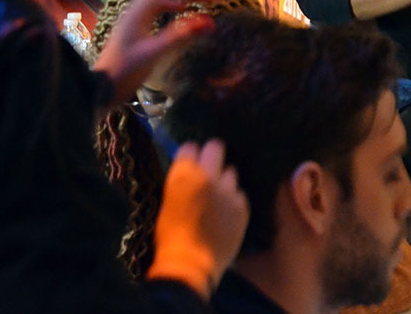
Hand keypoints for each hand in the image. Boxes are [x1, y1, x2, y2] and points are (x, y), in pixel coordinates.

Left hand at [93, 0, 213, 103]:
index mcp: (139, 11)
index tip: (211, 0)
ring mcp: (135, 13)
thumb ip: (180, 36)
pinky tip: (183, 10)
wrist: (102, 86)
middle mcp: (136, 7)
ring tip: (200, 1)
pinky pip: (156, 3)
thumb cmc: (126, 72)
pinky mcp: (137, 22)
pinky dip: (173, 2)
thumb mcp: (155, 54)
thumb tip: (209, 22)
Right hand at [148, 140, 249, 298]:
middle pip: (216, 147)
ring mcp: (228, 191)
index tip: (191, 162)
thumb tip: (190, 172)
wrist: (189, 264)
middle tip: (210, 169)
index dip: (191, 155)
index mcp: (183, 174)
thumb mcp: (168, 201)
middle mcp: (208, 176)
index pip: (190, 147)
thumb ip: (181, 181)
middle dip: (212, 155)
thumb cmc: (169, 236)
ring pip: (231, 172)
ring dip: (225, 180)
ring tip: (219, 196)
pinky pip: (240, 194)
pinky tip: (227, 213)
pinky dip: (234, 200)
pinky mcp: (242, 207)